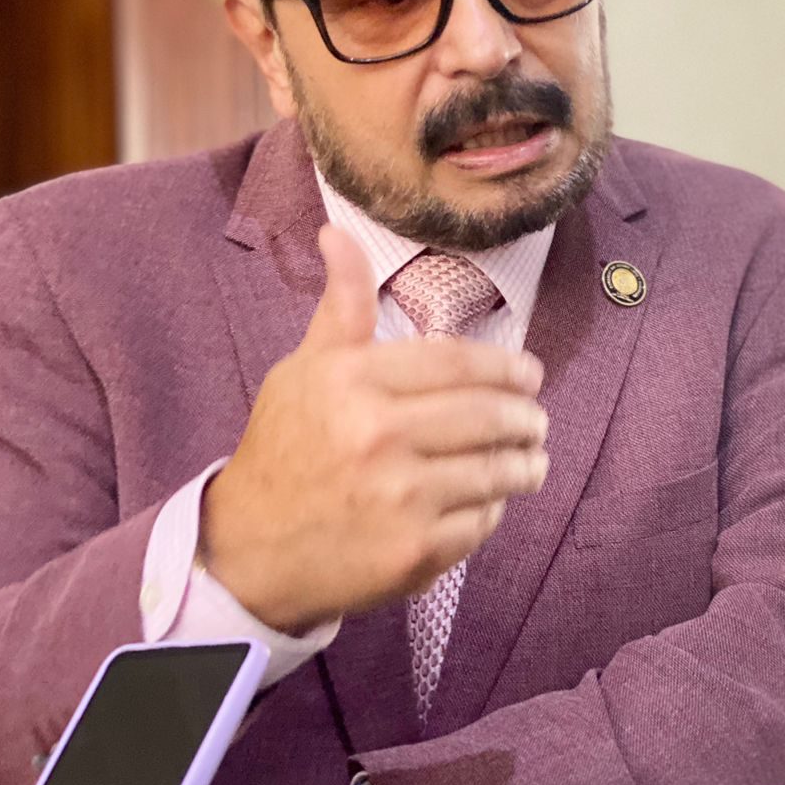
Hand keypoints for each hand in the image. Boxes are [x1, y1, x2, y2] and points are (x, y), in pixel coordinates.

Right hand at [200, 224, 548, 633]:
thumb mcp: (304, 369)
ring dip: (526, 463)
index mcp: (353, 381)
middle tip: (537, 418)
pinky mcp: (414, 552)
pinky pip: (481, 522)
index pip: (457, 361)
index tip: (531, 373)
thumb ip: (341, 306)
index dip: (506, 366)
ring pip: (496, 470)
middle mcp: (378, 435)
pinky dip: (494, 510)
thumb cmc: (283, 449)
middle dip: (526, 416)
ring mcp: (399, 497)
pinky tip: (493, 501)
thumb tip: (337, 232)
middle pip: (487, 414)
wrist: (247, 552)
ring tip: (532, 459)